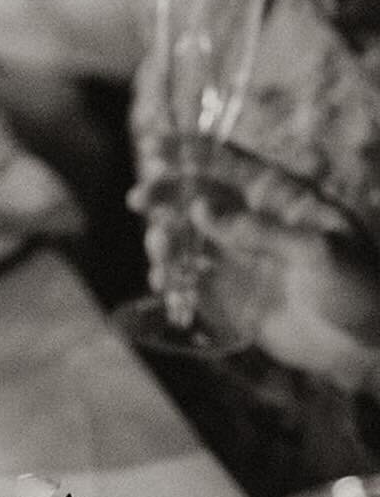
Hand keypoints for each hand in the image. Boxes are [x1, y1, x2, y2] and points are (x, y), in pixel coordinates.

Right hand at [134, 154, 379, 384]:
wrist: (369, 351)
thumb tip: (200, 209)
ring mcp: (239, 257)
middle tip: (140, 201)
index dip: (189, 149)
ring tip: (158, 253)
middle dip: (164, 193)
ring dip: (164, 238)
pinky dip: (170, 279)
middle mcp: (251, 220)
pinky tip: (164, 286)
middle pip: (195, 194)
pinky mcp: (231, 295)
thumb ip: (260, 231)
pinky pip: (189, 279)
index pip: (226, 160)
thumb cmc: (358, 288)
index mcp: (277, 196)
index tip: (155, 145)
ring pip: (186, 236)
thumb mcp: (319, 252)